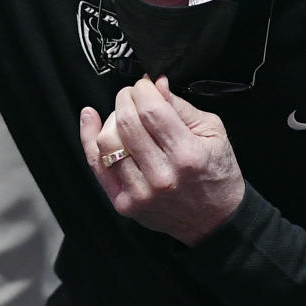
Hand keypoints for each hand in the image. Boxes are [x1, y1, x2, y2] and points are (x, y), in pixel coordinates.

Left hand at [80, 76, 244, 245]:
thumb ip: (181, 107)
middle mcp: (161, 176)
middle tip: (134, 95)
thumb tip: (156, 84)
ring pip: (107, 141)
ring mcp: (140, 193)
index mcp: (187, 155)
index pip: (150, 110)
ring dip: (112, 118)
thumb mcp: (213, 133)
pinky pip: (97, 164)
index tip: (145, 85)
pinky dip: (89, 137)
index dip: (142, 89)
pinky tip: (91, 118)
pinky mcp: (124, 203)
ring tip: (125, 116)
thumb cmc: (216, 174)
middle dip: (126, 99)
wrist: (213, 221)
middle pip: (126, 122)